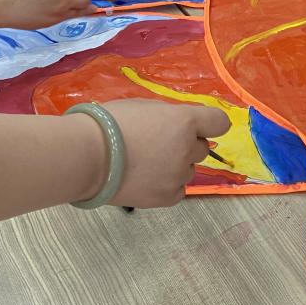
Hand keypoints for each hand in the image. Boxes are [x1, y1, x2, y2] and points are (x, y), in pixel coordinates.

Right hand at [77, 101, 230, 207]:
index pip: (219, 123)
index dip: (208, 124)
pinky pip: (178, 190)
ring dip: (176, 166)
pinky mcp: (167, 198)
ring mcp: (178, 175)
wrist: (86, 156)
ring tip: (146, 164)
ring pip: (189, 170)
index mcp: (184, 121)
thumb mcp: (144, 107)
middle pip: (202, 148)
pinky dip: (167, 185)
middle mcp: (187, 148)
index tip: (197, 127)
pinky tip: (146, 179)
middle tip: (159, 145)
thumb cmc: (110, 123)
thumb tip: (179, 124)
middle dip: (186, 145)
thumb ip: (169, 116)